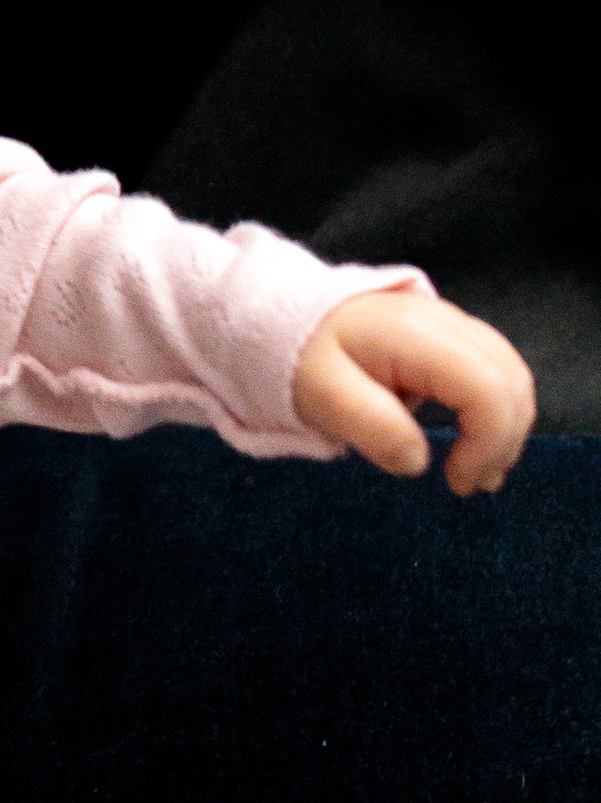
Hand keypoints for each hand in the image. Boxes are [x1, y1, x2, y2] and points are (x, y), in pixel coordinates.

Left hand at [293, 288, 534, 494]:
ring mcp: (455, 325)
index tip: (456, 481)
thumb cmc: (303, 358)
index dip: (488, 441)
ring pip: (513, 374)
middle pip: (512, 381)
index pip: (487, 388)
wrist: (289, 318)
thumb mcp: (322, 395)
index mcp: (418, 336)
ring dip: (508, 427)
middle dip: (504, 441)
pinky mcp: (454, 337)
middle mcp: (448, 323)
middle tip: (468, 484)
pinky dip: (499, 410)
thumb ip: (371, 426)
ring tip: (478, 472)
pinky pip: (497, 371)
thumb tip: (417, 461)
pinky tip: (478, 443)